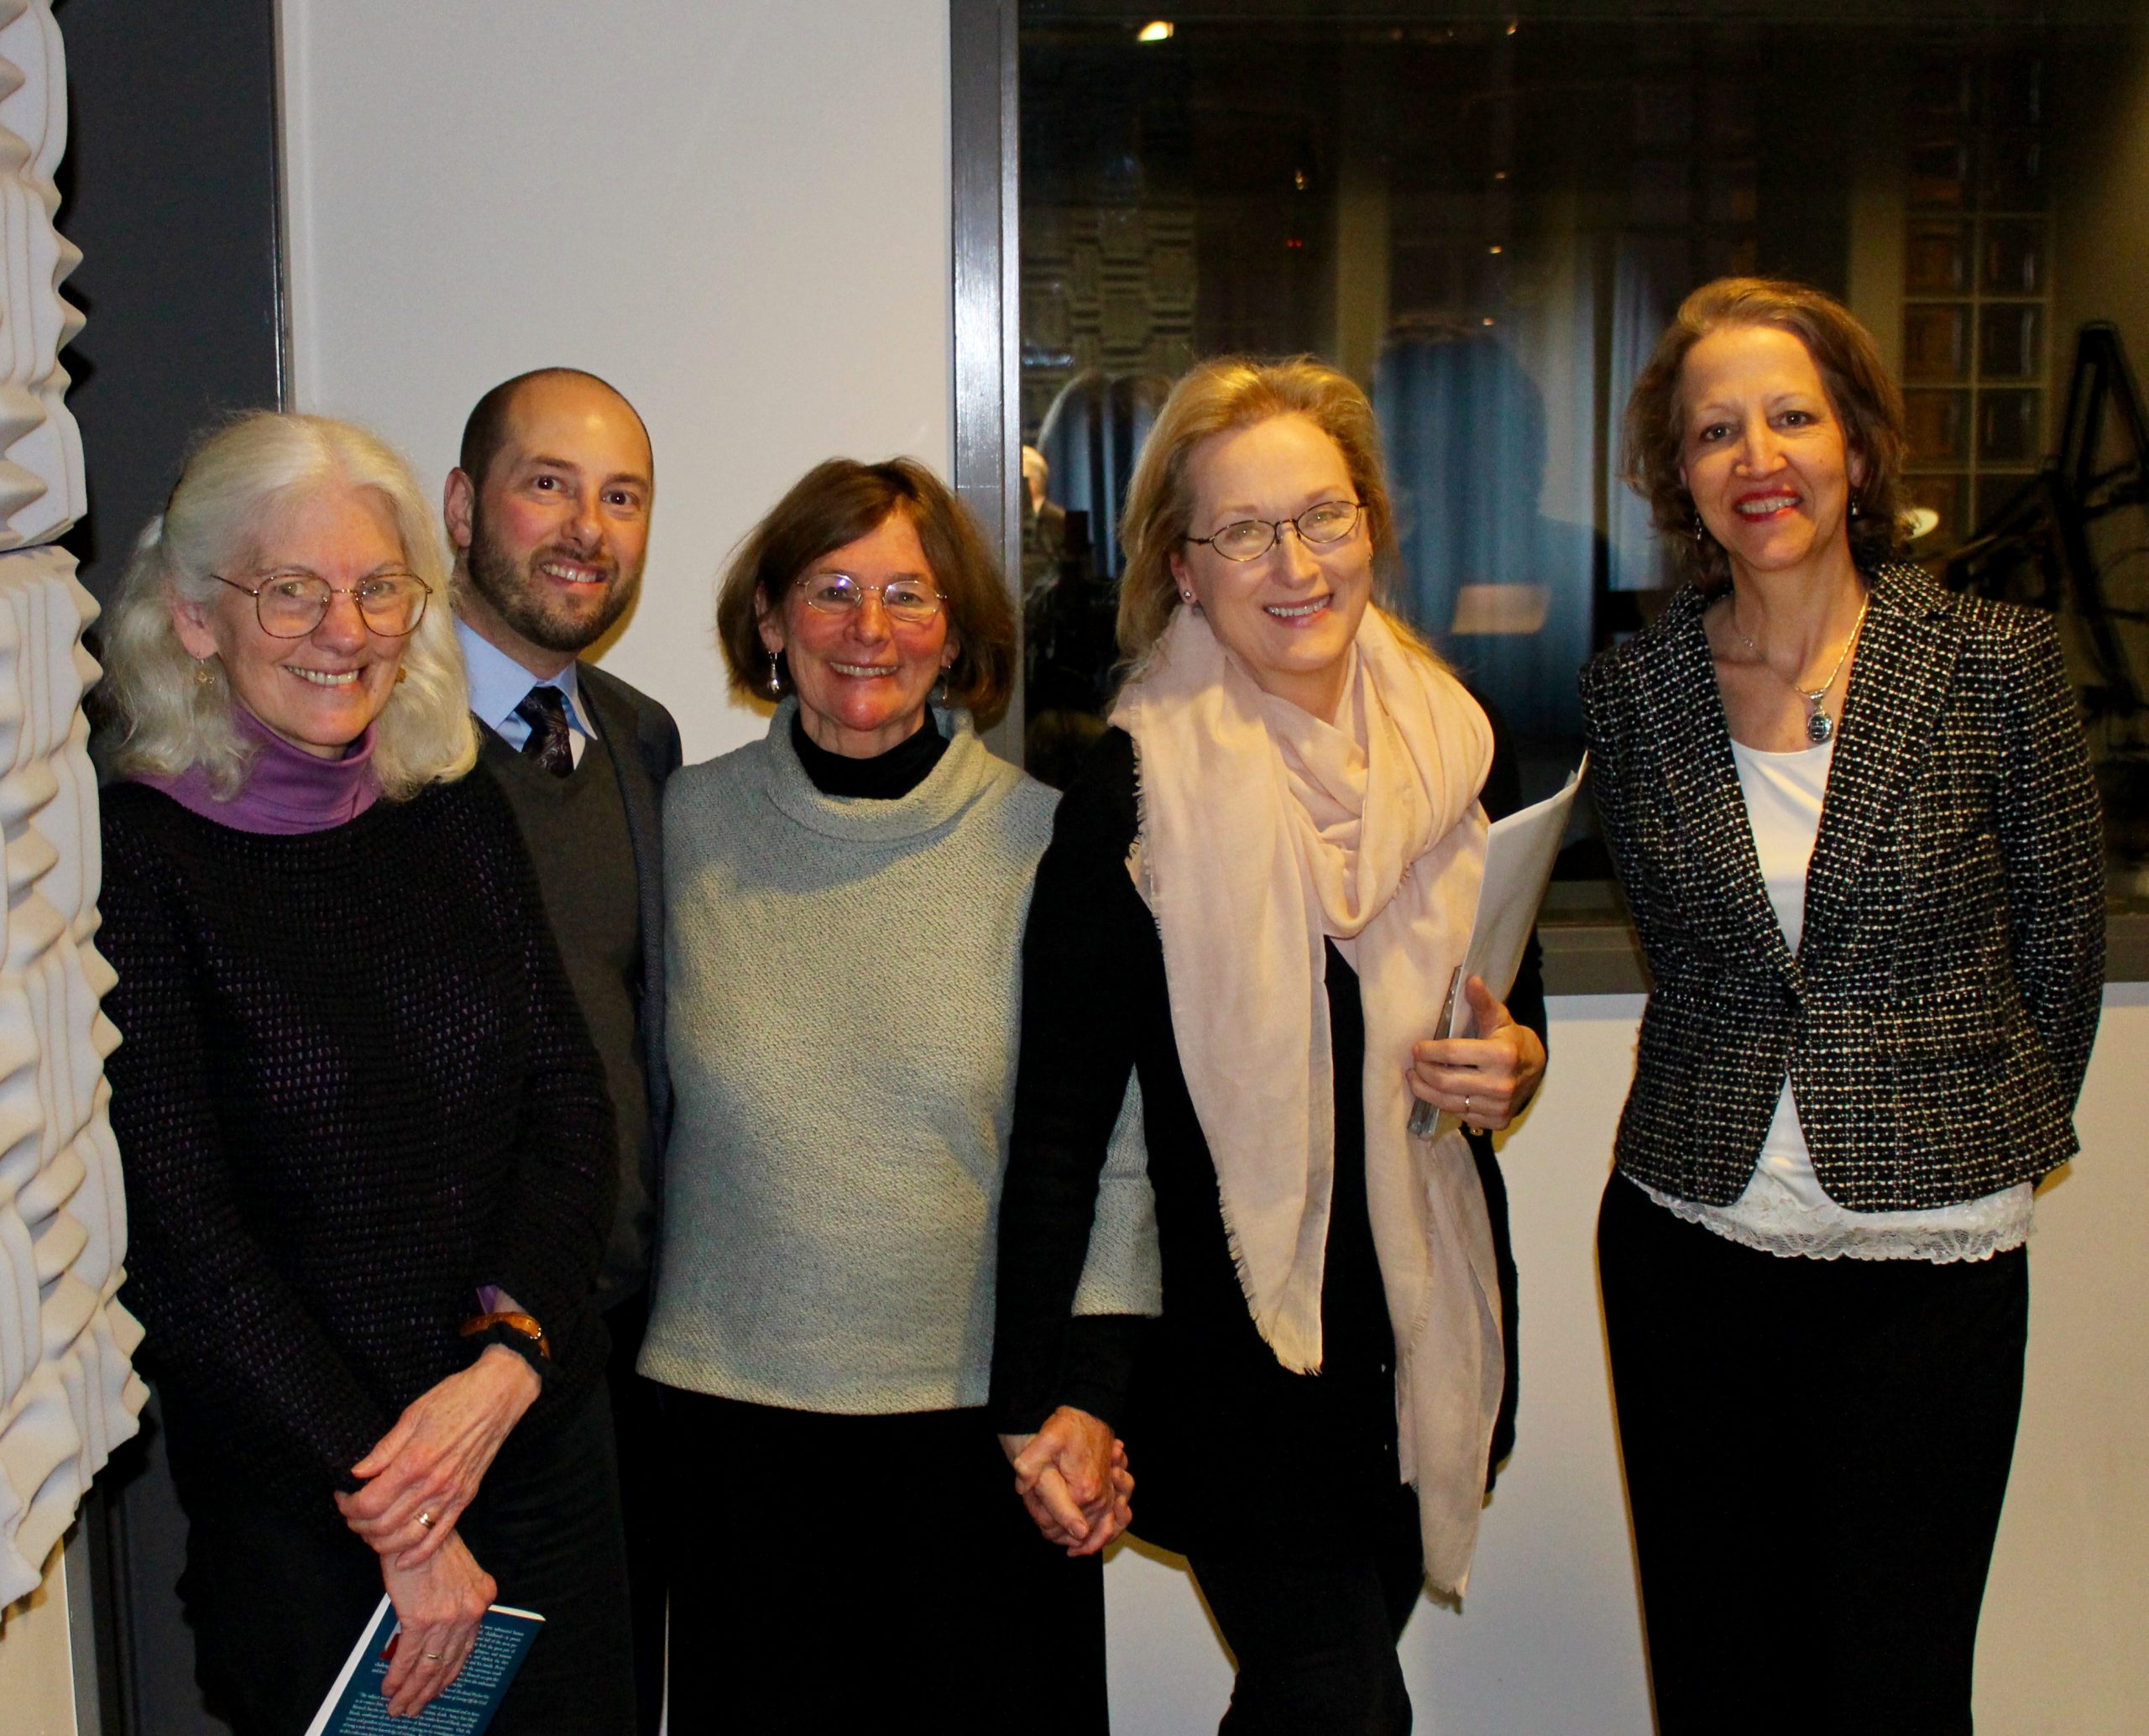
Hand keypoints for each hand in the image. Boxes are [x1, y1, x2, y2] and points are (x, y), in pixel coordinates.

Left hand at [336, 1346, 539, 1565]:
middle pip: (383, 1525)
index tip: (342, 1496)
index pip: (369, 1502)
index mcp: (415, 1461)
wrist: (497, 1397)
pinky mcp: (465, 1498)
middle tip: (350, 1513)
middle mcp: (432, 1484)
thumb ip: (384, 1449)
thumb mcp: (412, 1415)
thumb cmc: (454, 1398)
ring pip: (407, 1538)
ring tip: (369, 1530)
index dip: (348, 1506)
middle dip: (358, 1524)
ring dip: (381, 1542)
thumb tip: (357, 1473)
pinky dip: (417, 1554)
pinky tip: (402, 1559)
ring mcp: (451, 1494)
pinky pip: (439, 1537)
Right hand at [378, 1531, 495, 1716]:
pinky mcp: (421, 1617)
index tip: (437, 1692)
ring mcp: (447, 1616)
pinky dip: (397, 1676)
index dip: (449, 1675)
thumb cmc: (432, 1547)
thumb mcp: (457, 1574)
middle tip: (413, 1710)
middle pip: (447, 1663)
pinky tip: (388, 1688)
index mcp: (483, 1599)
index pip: (467, 1649)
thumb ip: (456, 1604)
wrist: (415, 1526)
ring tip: (398, 1708)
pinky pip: (408, 1656)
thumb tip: (438, 1640)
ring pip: (428, 1666)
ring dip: (411, 1691)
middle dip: (428, 1691)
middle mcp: (470, 1611)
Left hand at [999, 1407, 1133, 1556]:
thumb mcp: (1043, 1441)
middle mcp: (1102, 1497)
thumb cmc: (1068, 1425)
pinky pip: (1118, 1520)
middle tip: (1047, 1533)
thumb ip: (1031, 1467)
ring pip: (1104, 1532)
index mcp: (1083, 1491)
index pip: (1059, 1526)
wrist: (1090, 1410)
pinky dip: (1108, 1531)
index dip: (1044, 1525)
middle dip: (1063, 1536)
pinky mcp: (1115, 1489)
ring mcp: (1111, 1494)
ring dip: (1090, 1542)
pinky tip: (1091, 1534)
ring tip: (1072, 1548)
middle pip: (1081, 1533)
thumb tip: (1022, 1489)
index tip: (1036, 1520)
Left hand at [1408, 975, 1546, 1132]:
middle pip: (1445, 1082)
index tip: (1417, 1048)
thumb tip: (1470, 980)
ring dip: (1426, 1091)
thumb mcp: (1500, 1018)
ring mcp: (1499, 1106)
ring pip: (1448, 1103)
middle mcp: (1501, 1084)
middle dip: (1423, 1072)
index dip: (1429, 1051)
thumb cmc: (1511, 1040)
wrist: (1536, 1069)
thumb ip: (1482, 1002)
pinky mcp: (1497, 1121)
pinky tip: (1436, 1092)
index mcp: (1502, 1055)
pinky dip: (1444, 1104)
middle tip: (1414, 1064)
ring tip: (1415, 1079)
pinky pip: (1460, 1115)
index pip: (1453, 1054)